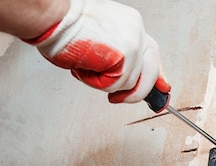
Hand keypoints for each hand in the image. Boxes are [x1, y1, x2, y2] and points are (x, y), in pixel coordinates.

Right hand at [25, 0, 169, 103]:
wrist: (53, 16)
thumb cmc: (64, 24)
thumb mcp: (100, 37)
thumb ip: (119, 54)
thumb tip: (127, 78)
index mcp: (131, 24)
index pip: (152, 54)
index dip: (157, 75)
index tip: (162, 88)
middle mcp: (136, 31)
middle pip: (151, 72)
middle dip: (139, 91)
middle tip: (120, 99)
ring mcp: (134, 42)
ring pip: (129, 82)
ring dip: (104, 82)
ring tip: (86, 66)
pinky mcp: (126, 54)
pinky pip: (117, 84)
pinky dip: (98, 82)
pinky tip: (86, 67)